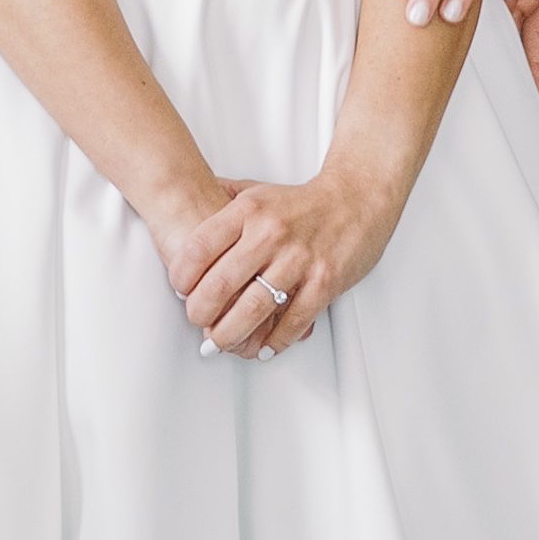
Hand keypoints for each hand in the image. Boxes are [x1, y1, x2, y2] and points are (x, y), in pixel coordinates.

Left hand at [161, 164, 405, 356]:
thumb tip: (190, 196)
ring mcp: (299, 259)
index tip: (180, 290)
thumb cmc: (304, 202)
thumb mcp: (257, 192)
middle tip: (197, 322)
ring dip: (230, 335)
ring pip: (253, 309)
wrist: (358, 198)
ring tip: (220, 344)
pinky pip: (293, 320)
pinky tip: (263, 347)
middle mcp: (271, 234)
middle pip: (220, 285)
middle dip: (200, 313)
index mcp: (249, 211)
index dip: (181, 276)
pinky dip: (275, 340)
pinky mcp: (325, 281)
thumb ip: (223, 199)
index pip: (199, 248)